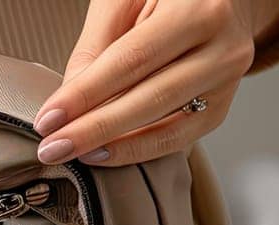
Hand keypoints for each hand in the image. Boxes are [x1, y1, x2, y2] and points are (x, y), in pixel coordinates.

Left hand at [34, 0, 278, 166]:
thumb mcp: (125, 0)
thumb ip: (96, 46)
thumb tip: (69, 101)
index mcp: (198, 6)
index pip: (132, 59)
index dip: (86, 93)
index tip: (48, 119)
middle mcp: (223, 43)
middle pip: (152, 97)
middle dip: (95, 129)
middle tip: (52, 148)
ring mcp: (229, 77)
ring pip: (170, 126)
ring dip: (116, 146)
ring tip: (75, 154)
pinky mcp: (223, 104)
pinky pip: (180, 138)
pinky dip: (140, 149)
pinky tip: (106, 153)